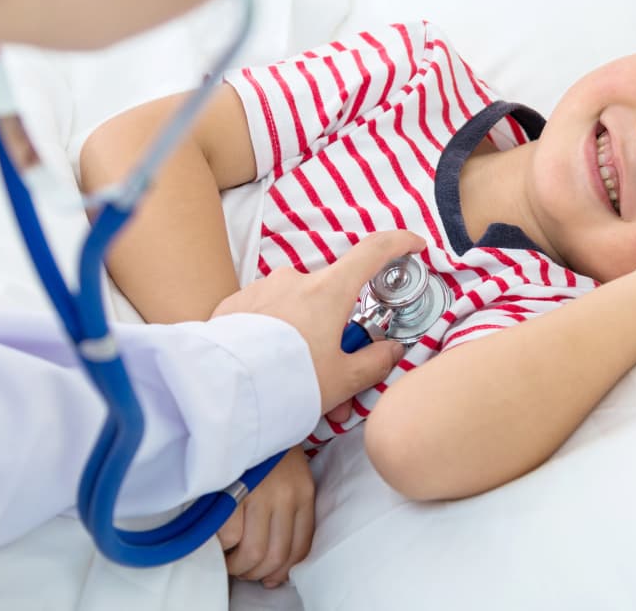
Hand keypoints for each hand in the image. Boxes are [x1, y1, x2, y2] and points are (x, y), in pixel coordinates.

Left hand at [212, 229, 424, 412]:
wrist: (221, 391)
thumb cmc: (288, 382)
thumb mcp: (341, 381)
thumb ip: (373, 363)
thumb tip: (392, 351)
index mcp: (328, 291)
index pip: (373, 251)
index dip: (399, 244)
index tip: (414, 245)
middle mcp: (295, 280)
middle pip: (330, 300)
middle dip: (336, 337)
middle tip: (335, 381)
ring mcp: (262, 289)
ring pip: (295, 313)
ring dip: (302, 344)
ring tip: (296, 388)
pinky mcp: (234, 304)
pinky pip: (265, 318)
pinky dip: (273, 341)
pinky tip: (266, 372)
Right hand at [217, 446, 314, 588]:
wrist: (246, 411)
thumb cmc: (263, 447)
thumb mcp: (288, 472)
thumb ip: (287, 508)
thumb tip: (275, 561)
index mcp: (303, 492)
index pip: (300, 547)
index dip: (282, 570)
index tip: (268, 576)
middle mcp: (286, 496)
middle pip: (276, 556)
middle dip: (257, 572)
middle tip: (243, 569)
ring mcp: (260, 495)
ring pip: (254, 553)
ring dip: (238, 566)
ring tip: (229, 560)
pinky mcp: (233, 492)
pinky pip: (229, 538)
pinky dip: (222, 547)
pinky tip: (217, 541)